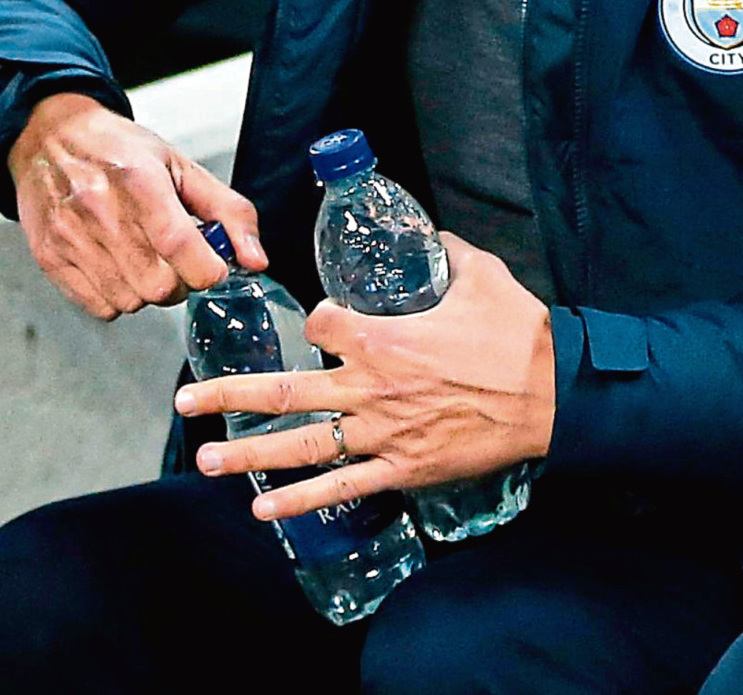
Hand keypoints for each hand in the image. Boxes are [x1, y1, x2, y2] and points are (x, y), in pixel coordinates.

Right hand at [6, 93, 263, 318]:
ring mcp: (68, 236)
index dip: (208, 270)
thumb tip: (255, 260)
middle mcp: (97, 208)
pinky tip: (114, 265)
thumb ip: (227, 211)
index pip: (181, 249)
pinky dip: (116, 297)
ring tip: (139, 257)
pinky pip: (99, 307)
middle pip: (158, 288)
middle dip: (178, 283)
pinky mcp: (49, 257)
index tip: (210, 264)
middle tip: (173, 260)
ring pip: (130, 302)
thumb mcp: (179, 165)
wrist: (47, 137)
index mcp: (137, 180)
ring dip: (145, 291)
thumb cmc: (117, 149)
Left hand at [175, 235, 555, 521]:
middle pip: (284, 391)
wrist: (557, 396)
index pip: (319, 324)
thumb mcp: (479, 273)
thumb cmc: (519, 332)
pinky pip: (343, 488)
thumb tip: (427, 233)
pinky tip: (264, 510)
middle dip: (228, 395)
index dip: (318, 321)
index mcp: (381, 336)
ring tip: (205, 460)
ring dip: (249, 454)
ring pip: (302, 445)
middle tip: (185, 402)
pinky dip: (301, 501)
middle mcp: (369, 387)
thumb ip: (443, 250)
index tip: (326, 323)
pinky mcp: (404, 469)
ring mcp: (383, 434)